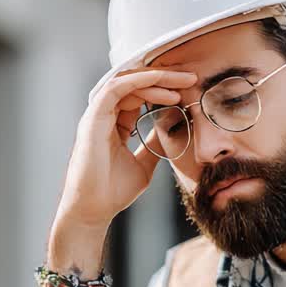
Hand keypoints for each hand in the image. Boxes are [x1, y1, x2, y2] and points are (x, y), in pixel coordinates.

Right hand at [55, 69, 197, 232]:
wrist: (95, 209)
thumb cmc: (113, 192)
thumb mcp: (144, 165)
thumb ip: (154, 145)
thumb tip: (171, 130)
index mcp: (113, 123)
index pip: (139, 95)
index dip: (164, 89)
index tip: (190, 90)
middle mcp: (104, 115)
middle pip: (135, 84)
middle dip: (164, 77)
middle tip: (191, 78)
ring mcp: (97, 115)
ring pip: (127, 81)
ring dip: (156, 77)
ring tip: (183, 81)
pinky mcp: (93, 117)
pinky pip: (116, 88)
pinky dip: (139, 81)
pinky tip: (161, 82)